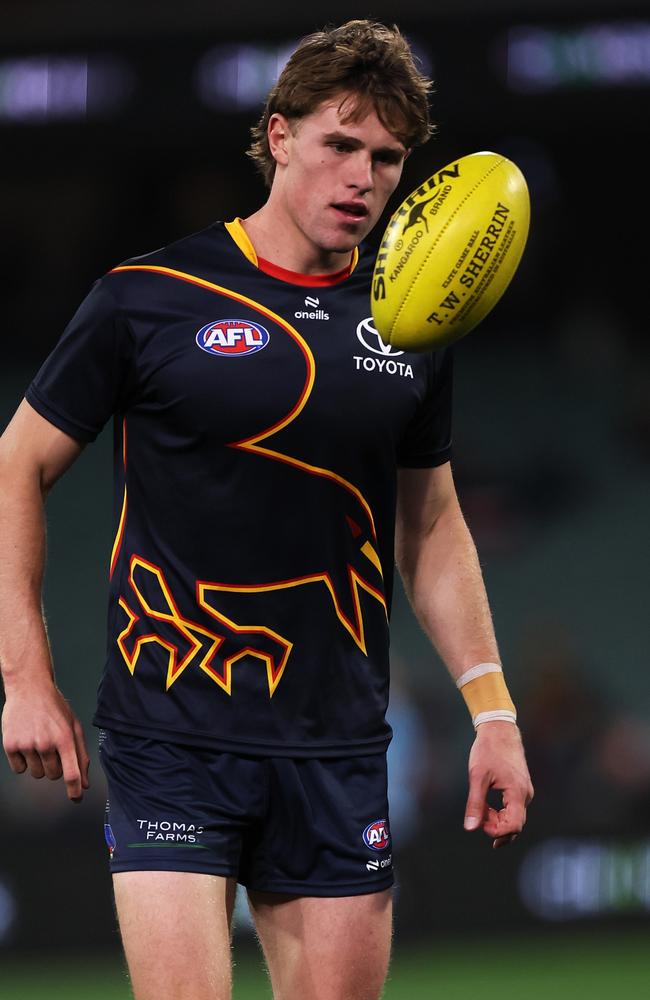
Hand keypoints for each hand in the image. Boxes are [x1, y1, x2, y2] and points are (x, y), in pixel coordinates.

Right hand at [2, 680, 90, 802]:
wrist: (29, 688)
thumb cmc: (54, 708)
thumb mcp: (73, 726)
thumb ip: (81, 755)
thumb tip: (84, 783)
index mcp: (65, 738)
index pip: (71, 773)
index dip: (74, 790)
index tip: (76, 798)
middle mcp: (46, 743)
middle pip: (53, 776)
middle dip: (55, 767)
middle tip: (52, 748)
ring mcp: (27, 744)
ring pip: (36, 774)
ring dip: (39, 764)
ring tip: (38, 742)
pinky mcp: (11, 745)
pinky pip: (19, 769)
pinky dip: (23, 761)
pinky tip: (26, 742)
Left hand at [463, 721, 532, 847]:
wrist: (499, 729)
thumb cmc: (488, 750)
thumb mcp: (477, 776)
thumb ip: (475, 803)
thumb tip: (471, 828)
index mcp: (518, 793)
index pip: (513, 826)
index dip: (496, 831)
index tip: (480, 823)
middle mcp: (526, 794)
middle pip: (516, 825)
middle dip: (497, 828)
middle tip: (478, 819)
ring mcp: (525, 790)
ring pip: (515, 817)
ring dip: (498, 821)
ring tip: (481, 811)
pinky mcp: (521, 787)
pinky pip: (515, 808)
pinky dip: (502, 813)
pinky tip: (488, 808)